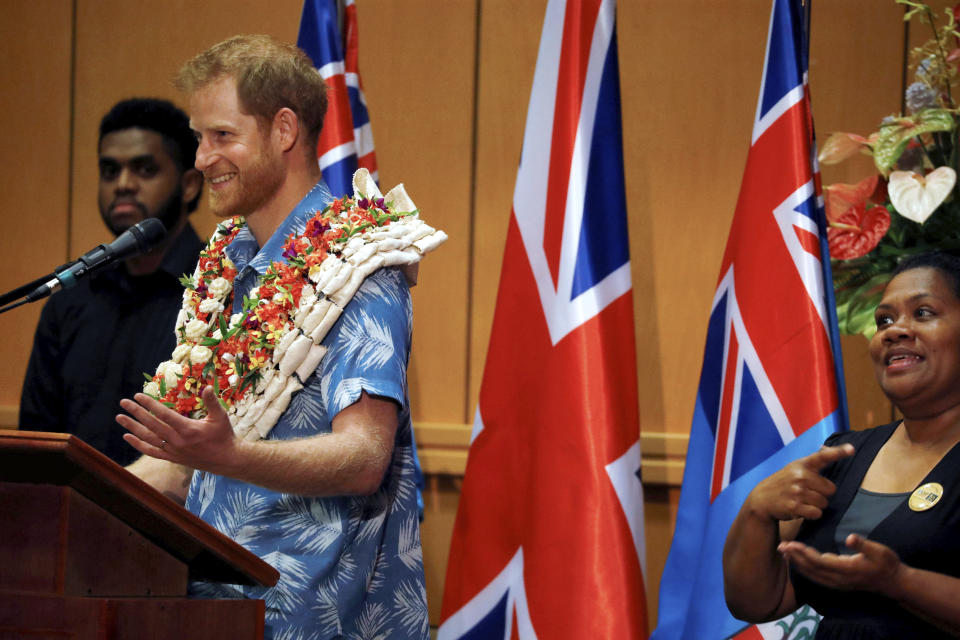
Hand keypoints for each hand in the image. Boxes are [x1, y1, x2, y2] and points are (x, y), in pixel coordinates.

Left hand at [117, 385, 242, 475]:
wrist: (226, 460)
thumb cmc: (224, 435)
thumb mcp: (220, 417)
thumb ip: (212, 402)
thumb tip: (206, 387)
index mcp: (188, 429)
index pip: (163, 414)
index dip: (149, 404)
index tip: (138, 396)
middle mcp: (177, 441)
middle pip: (151, 425)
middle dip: (136, 412)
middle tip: (123, 402)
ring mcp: (173, 450)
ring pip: (148, 438)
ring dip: (132, 427)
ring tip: (120, 418)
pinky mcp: (172, 458)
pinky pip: (151, 451)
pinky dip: (138, 444)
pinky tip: (127, 437)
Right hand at [746, 444, 854, 521]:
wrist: (762, 498)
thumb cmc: (784, 482)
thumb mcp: (795, 467)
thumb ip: (814, 460)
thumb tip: (828, 448)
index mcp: (802, 464)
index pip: (823, 457)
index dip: (838, 452)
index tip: (851, 449)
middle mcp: (800, 476)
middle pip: (831, 489)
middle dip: (822, 493)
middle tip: (807, 492)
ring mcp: (797, 491)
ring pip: (824, 503)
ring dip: (816, 505)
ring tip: (802, 500)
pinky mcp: (794, 506)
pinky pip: (816, 513)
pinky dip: (811, 514)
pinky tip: (800, 509)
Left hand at [779, 534, 901, 593]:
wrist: (894, 584)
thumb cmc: (887, 564)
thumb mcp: (880, 551)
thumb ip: (864, 545)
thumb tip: (850, 538)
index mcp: (847, 569)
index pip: (819, 562)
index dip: (803, 553)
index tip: (791, 544)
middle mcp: (839, 579)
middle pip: (811, 569)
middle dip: (795, 558)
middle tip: (780, 546)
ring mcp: (838, 583)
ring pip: (812, 575)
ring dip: (797, 564)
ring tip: (784, 553)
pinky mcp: (838, 584)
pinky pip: (817, 578)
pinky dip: (805, 570)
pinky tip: (798, 563)